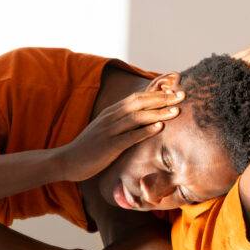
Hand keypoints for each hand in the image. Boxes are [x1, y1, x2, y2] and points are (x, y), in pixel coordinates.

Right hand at [57, 89, 184, 181]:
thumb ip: (122, 124)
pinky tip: (159, 128)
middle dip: (162, 98)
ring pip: (137, 117)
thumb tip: (142, 122)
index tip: (175, 89)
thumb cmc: (89, 148)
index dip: (157, 92)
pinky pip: (129, 137)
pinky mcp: (108, 146)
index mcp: (111, 112)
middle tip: (182, 95)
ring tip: (176, 110)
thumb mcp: (106, 131)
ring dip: (158, 112)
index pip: (137, 97)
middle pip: (140, 103)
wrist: (67, 160)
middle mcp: (111, 117)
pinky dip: (144, 131)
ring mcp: (109, 131)